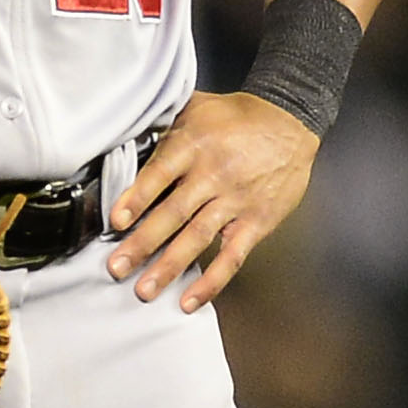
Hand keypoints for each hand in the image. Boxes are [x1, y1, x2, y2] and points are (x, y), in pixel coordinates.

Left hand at [107, 89, 319, 309]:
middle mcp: (215, 174)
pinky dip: (211, 281)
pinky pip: (232, 256)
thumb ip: (164, 123)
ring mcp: (237, 200)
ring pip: (198, 238)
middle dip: (142, 243)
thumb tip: (125, 134)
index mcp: (195, 145)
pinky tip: (190, 301)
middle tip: (116, 268)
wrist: (290, 121)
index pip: (160, 174)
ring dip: (169, 266)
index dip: (137, 198)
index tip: (116, 221)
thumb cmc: (237, 116)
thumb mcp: (197, 106)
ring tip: (144, 290)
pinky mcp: (257, 221)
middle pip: (174, 213)